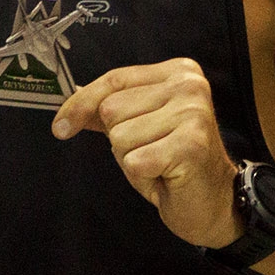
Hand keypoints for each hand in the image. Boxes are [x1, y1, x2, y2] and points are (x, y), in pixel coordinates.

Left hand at [52, 58, 242, 248]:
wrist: (214, 203)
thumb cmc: (174, 163)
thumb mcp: (138, 126)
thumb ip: (107, 110)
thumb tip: (69, 108)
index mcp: (178, 71)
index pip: (114, 79)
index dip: (81, 104)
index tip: (61, 127)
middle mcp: (189, 85)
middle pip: (112, 109)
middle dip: (121, 139)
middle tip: (151, 151)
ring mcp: (193, 114)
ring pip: (119, 137)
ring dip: (132, 159)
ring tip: (159, 163)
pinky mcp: (191, 145)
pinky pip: (134, 162)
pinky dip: (142, 176)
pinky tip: (166, 175)